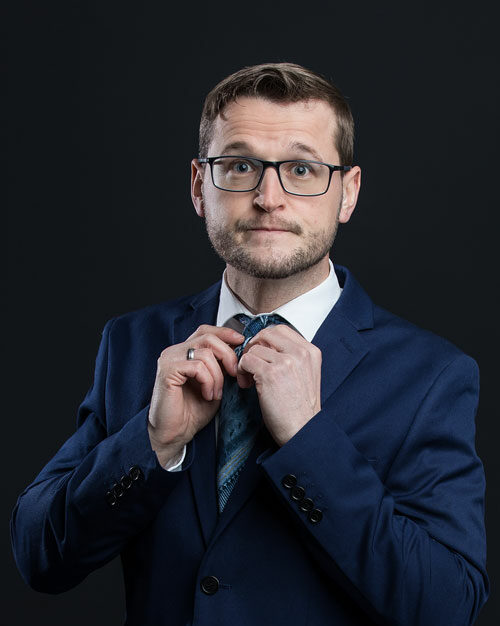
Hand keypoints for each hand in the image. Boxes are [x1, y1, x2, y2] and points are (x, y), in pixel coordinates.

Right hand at [148, 325, 243, 465]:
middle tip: (234, 374)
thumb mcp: (214, 383)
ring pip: (205, 354)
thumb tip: (239, 350)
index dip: (224, 332)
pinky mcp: (167, 371)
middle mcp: (174, 352)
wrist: (175, 433)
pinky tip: (207, 395)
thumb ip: (221, 366)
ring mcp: (169, 359)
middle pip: (208, 338)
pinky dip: (208, 381)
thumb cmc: (192, 411)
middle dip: (227, 355)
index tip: (241, 341)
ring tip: (216, 393)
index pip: (205, 330)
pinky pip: (197, 367)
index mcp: (184, 352)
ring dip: (218, 376)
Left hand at [237, 325, 321, 446]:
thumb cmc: (300, 409)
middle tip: (250, 363)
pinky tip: (247, 385)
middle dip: (254, 346)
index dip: (265, 339)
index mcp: (311, 352)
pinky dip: (241, 371)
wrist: (302, 431)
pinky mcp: (270, 374)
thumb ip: (293, 358)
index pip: (281, 329)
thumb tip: (267, 347)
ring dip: (246, 362)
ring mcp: (286, 362)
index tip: (260, 353)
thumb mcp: (305, 375)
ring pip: (254, 348)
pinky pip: (246, 360)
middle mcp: (300, 353)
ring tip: (249, 380)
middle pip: (266, 333)